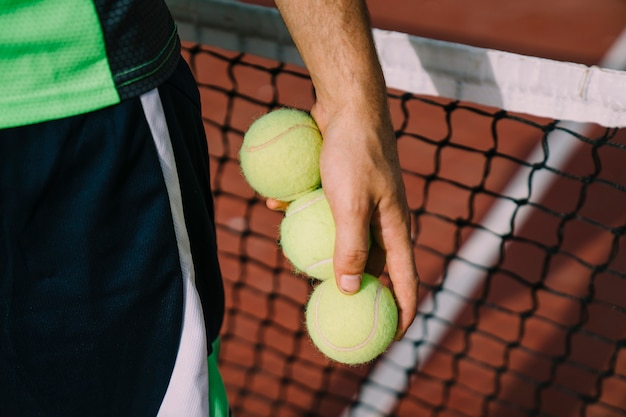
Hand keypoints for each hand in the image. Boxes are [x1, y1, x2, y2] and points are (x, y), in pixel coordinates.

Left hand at [267, 104, 418, 338]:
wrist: (347, 104)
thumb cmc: (354, 151)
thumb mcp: (350, 203)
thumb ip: (350, 247)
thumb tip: (351, 290)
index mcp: (396, 229)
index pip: (406, 283)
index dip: (400, 315)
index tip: (388, 341)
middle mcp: (383, 222)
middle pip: (372, 267)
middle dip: (352, 288)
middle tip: (328, 308)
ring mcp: (363, 206)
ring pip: (343, 241)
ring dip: (319, 251)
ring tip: (293, 260)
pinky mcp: (343, 190)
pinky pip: (324, 213)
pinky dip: (303, 215)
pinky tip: (275, 206)